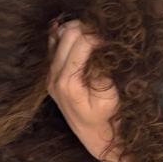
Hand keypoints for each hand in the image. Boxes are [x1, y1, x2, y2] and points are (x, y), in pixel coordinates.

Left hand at [48, 20, 119, 159]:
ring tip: (95, 33)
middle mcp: (54, 75)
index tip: (112, 37)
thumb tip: (100, 48)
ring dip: (77, 29)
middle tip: (105, 32)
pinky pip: (54, 44)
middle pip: (67, 34)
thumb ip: (102, 73)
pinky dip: (65, 34)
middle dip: (88, 28)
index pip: (81, 42)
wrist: (93, 133)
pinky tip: (80, 33)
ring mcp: (50, 73)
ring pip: (59, 35)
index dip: (99, 35)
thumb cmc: (106, 116)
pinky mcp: (51, 72)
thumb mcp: (109, 98)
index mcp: (68, 81)